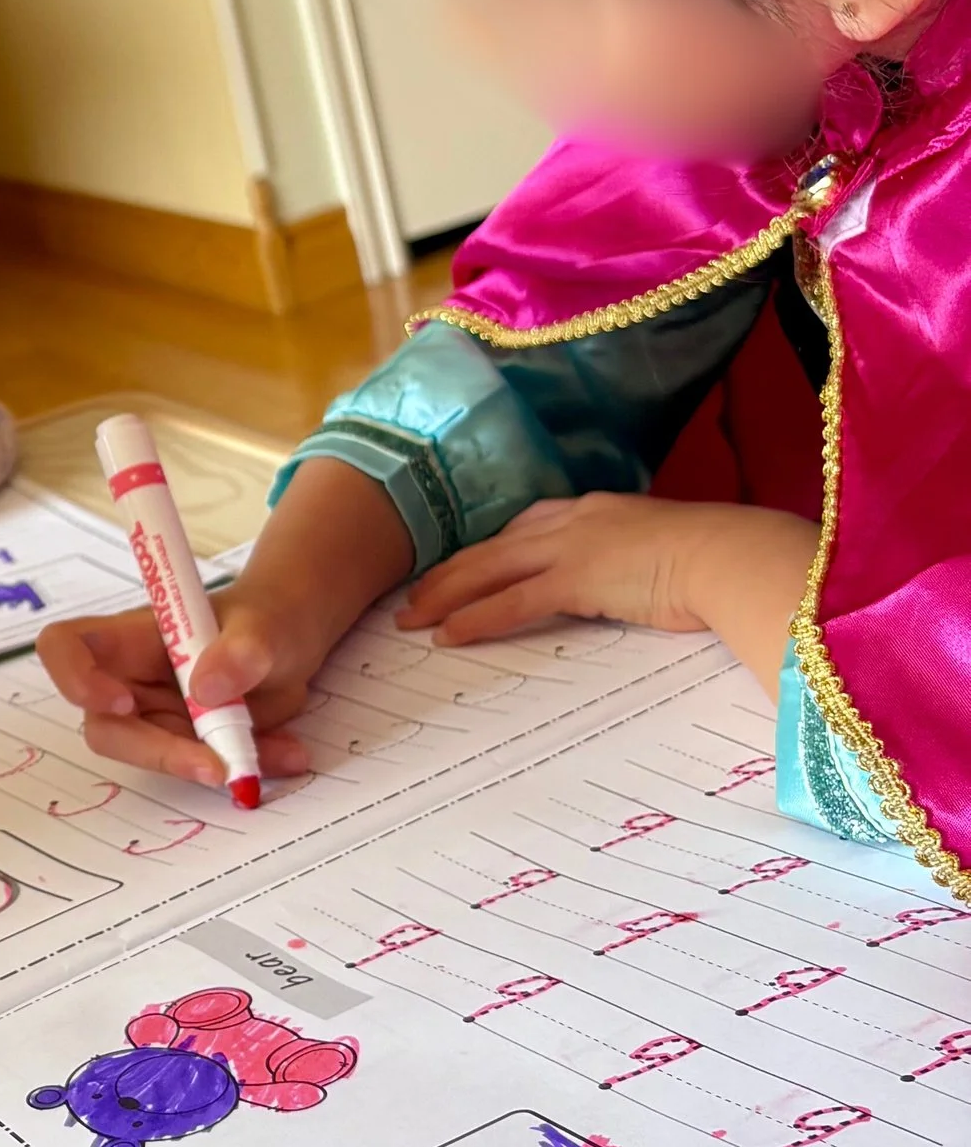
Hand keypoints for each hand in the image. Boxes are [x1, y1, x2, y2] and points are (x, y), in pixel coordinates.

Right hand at [37, 584, 320, 790]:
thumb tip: (205, 689)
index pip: (65, 647)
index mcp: (131, 637)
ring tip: (271, 753)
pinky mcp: (185, 744)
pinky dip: (241, 768)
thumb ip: (241, 652)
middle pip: (106, 727)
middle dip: (158, 752)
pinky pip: (198, 768)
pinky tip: (284, 753)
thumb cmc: (266, 617)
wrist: (292, 641)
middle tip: (215, 766)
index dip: (76, 678)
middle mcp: (131, 680)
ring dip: (209, 764)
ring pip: (154, 758)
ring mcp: (156, 717)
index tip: (124, 703)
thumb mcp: (265, 627)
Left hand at [397, 494, 816, 681]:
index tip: (461, 566)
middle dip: (449, 573)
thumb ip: (637, 561)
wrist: (735, 555)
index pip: (525, 528)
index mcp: (598, 511)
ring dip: (445, 595)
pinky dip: (475, 619)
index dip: (488, 549)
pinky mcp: (576, 579)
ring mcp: (572, 547)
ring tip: (411, 619)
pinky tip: (447, 636)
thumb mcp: (667, 552)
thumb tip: (637, 582)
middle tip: (413, 596)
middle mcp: (576, 521)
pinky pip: (511, 602)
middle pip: (493, 547)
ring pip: (489, 571)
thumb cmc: (719, 560)